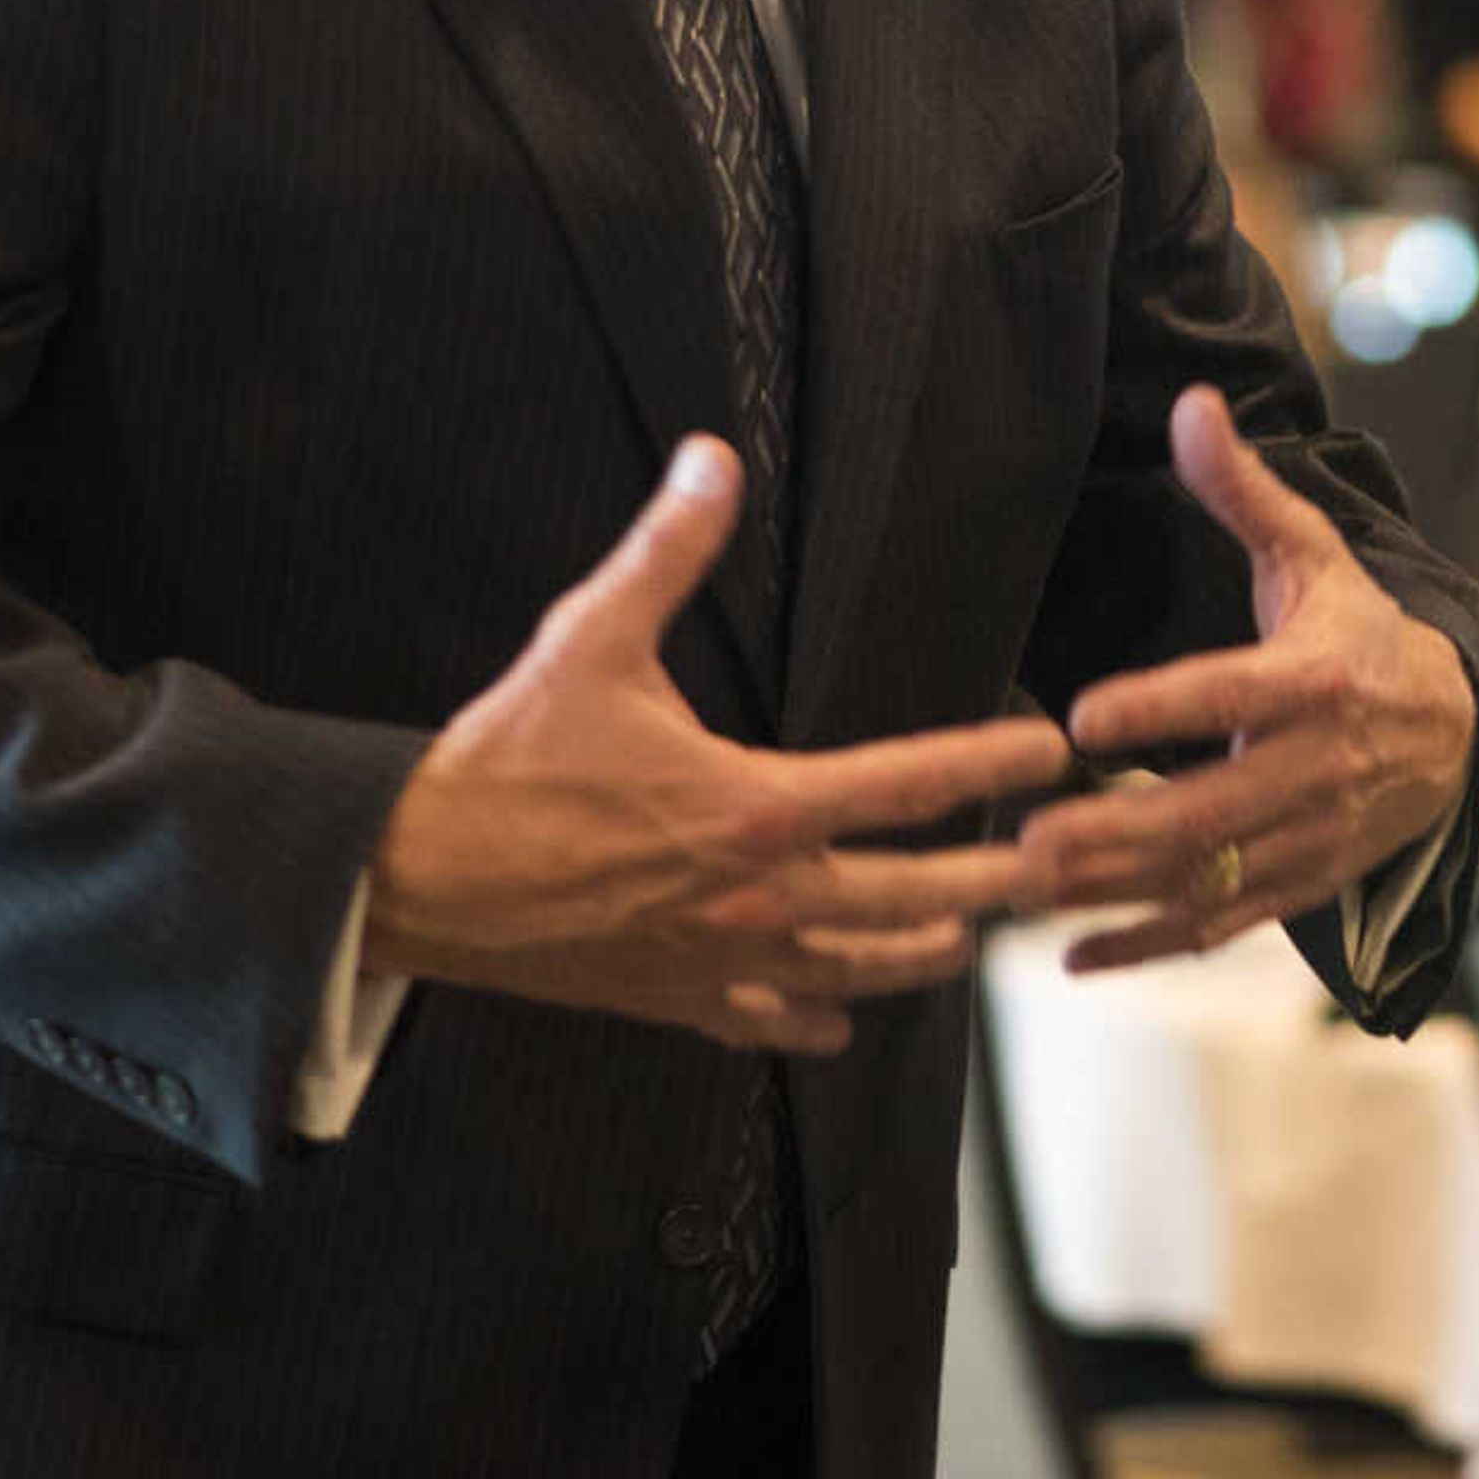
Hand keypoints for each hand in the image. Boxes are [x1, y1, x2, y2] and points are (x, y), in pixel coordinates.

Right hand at [363, 439, 1069, 1049]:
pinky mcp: (676, 1000)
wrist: (417, 878)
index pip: (908, 782)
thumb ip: (667, 549)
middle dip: (993, 880)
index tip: (1052, 751)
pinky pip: (767, 1022)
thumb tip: (712, 456)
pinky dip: (814, 1021)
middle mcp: (761, 896)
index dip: (990, 763)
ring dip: (918, 955)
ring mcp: (724, 959)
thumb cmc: (510, 759)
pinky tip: (840, 1021)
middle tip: (1061, 871)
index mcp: (757, 807)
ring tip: (965, 938)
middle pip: (912, 896)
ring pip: (855, 971)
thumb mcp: (591, 637)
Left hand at [1018, 386, 1477, 970]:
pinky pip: (1222, 926)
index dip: (1161, 708)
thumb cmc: (1355, 632)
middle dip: (1117, 832)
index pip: (1231, 693)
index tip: (1082, 718)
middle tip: (1025, 842)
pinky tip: (1073, 956)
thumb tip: (1191, 404)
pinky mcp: (1303, 885)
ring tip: (1029, 892)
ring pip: (1210, 877)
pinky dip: (1148, 947)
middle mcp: (1320, 767)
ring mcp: (1313, 837)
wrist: (1455, 730)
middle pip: (1212, 809)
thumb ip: (1243, 490)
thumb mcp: (1312, 555)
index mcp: (1318, 679)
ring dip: (1116, 893)